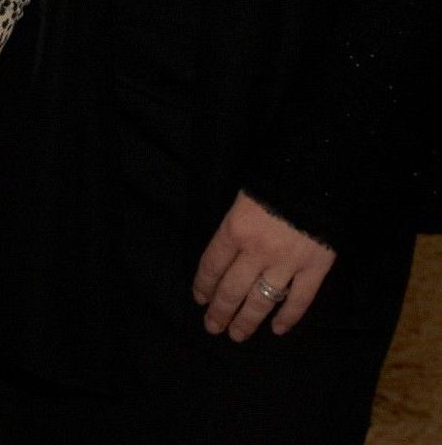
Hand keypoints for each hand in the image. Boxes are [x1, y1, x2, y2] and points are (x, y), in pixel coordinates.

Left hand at [194, 190, 335, 340]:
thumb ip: (233, 231)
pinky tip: (277, 330)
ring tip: (236, 335)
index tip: (199, 299)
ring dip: (247, 321)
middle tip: (212, 327)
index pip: (212, 265)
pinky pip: (300, 300)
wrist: (315, 179)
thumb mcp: (241, 201)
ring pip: (262, 301)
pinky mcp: (315, 270)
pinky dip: (289, 318)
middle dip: (220, 311)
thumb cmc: (272, 185)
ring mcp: (287, 264)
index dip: (203, 285)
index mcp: (234, 231)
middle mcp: (257, 252)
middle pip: (232, 289)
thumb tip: (225, 259)